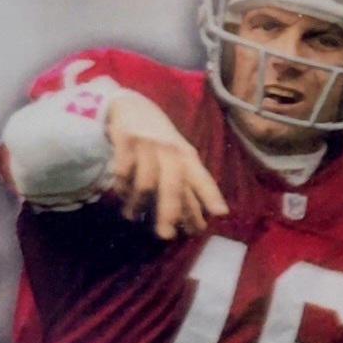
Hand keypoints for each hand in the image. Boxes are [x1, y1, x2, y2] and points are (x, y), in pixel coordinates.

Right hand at [103, 88, 227, 241]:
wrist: (132, 106)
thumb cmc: (160, 140)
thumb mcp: (178, 154)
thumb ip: (187, 181)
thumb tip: (199, 217)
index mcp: (187, 156)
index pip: (201, 178)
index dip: (211, 195)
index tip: (221, 213)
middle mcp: (171, 150)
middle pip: (173, 186)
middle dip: (171, 212)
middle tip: (166, 236)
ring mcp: (148, 145)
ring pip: (145, 183)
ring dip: (138, 204)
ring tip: (133, 217)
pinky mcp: (125, 141)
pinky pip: (123, 172)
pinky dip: (122, 187)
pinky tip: (121, 196)